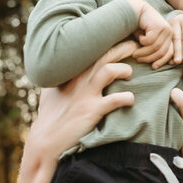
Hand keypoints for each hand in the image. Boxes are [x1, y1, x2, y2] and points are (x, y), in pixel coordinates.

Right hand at [29, 40, 137, 161]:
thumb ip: (58, 79)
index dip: (108, 42)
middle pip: (104, 54)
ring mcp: (86, 94)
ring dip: (125, 69)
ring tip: (129, 73)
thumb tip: (58, 70)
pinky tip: (130, 100)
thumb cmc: (50, 116)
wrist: (46, 141)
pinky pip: (116, 99)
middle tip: (136, 47)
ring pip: (109, 70)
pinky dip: (127, 98)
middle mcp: (79, 79)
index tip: (120, 41)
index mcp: (72, 73)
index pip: (92, 49)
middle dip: (123, 47)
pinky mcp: (92, 110)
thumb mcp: (51, 92)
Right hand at [130, 0, 173, 66]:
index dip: (162, 61)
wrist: (136, 11)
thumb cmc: (141, 27)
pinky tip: (138, 37)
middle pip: (162, 52)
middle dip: (149, 58)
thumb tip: (156, 66)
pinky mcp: (159, 26)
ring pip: (155, 47)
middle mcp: (170, 32)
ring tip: (135, 53)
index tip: (153, 67)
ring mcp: (166, 28)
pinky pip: (149, 41)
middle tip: (138, 59)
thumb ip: (154, 50)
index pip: (169, 53)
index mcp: (170, 37)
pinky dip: (142, 42)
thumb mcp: (149, 41)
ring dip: (143, 52)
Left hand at [170, 10, 182, 64]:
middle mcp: (177, 21)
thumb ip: (174, 46)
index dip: (170, 51)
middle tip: (177, 62)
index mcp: (170, 25)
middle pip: (177, 38)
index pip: (169, 40)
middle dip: (177, 51)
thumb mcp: (178, 35)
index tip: (170, 63)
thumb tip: (169, 62)